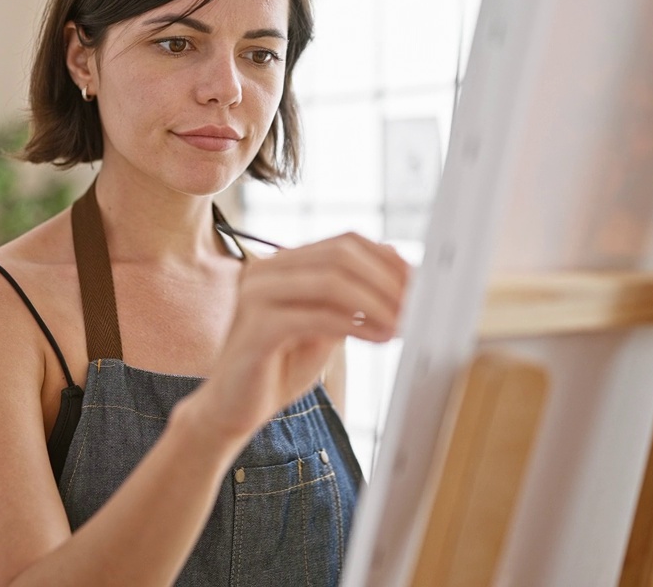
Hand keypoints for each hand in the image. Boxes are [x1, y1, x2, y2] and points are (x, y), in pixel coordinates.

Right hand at [189, 232, 410, 443]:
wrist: (233, 409)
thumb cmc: (279, 368)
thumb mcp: (325, 326)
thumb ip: (351, 300)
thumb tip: (399, 271)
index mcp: (282, 264)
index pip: (344, 242)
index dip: (388, 260)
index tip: (419, 285)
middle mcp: (266, 269)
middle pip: (341, 254)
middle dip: (387, 279)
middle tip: (417, 305)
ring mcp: (256, 294)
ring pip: (330, 279)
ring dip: (377, 301)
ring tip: (401, 324)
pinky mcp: (255, 327)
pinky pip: (316, 315)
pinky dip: (356, 324)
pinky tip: (379, 337)